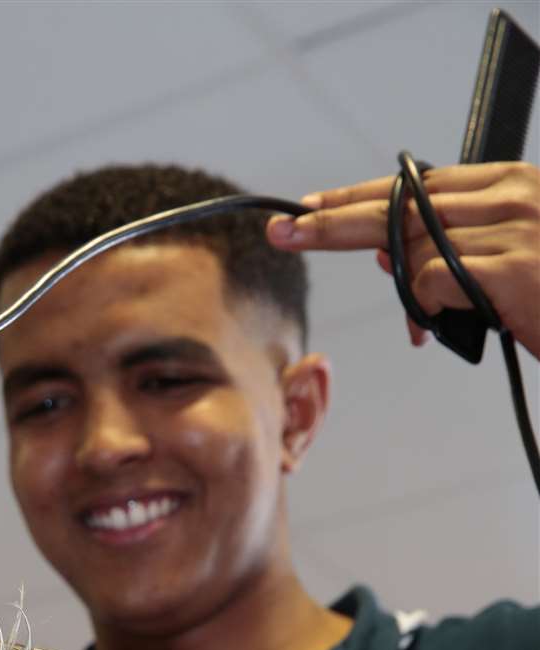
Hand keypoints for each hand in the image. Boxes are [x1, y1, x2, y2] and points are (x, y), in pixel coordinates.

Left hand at [267, 162, 539, 360]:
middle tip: (284, 231)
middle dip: (333, 223)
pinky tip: (456, 316)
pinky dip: (429, 307)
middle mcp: (509, 195)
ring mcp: (513, 227)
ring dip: (411, 293)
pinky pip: (433, 282)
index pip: (416, 185)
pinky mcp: (512, 266)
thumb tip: (386, 256)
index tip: (311, 208)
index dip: (358, 197)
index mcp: (507, 185)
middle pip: (399, 207)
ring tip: (444, 316)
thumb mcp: (500, 268)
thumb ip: (451, 251)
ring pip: (414, 253)